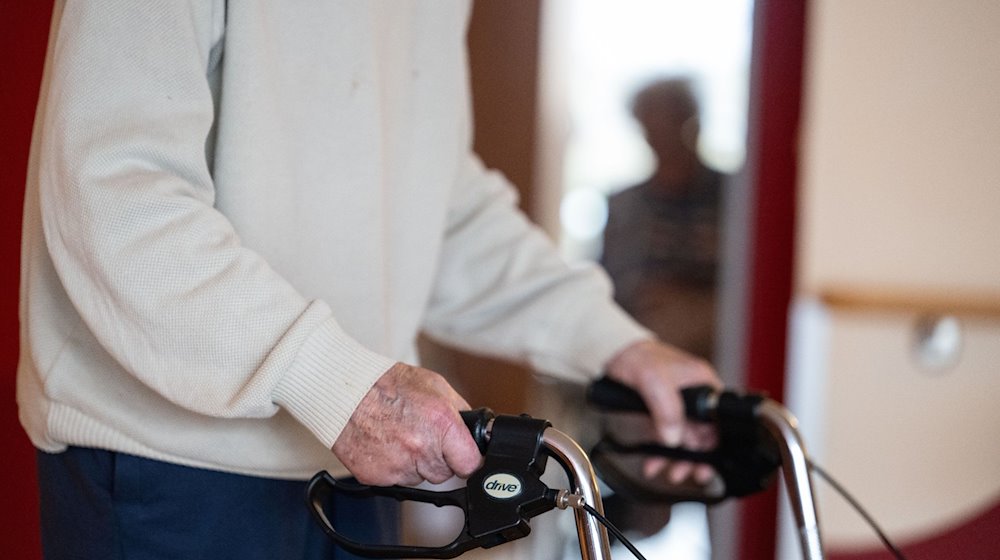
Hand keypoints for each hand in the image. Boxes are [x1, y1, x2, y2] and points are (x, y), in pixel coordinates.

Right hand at [332, 363, 482, 485]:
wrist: (344, 394)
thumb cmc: (387, 385)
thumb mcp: (435, 385)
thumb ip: (459, 411)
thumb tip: (475, 431)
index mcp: (440, 423)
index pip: (470, 464)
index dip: (467, 459)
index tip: (463, 456)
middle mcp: (420, 447)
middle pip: (444, 473)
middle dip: (438, 458)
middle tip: (421, 435)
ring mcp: (398, 465)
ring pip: (420, 478)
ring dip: (415, 464)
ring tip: (399, 436)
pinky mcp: (377, 477)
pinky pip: (396, 481)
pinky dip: (393, 467)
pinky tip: (385, 444)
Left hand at [605, 339, 721, 483]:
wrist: (612, 354)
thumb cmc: (637, 357)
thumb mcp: (654, 380)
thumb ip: (667, 409)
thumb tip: (674, 438)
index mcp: (702, 382)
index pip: (718, 420)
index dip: (714, 444)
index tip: (705, 462)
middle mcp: (695, 395)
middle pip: (704, 434)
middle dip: (695, 458)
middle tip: (687, 474)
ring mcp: (679, 406)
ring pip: (686, 441)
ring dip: (678, 460)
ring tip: (669, 473)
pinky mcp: (663, 413)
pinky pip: (668, 438)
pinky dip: (661, 454)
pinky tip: (652, 463)